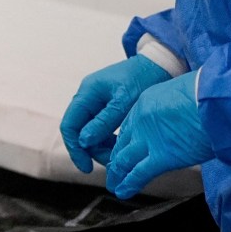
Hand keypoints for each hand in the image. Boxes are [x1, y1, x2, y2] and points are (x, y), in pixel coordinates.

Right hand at [59, 56, 172, 173]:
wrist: (161, 64)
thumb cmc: (144, 78)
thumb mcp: (125, 102)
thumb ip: (104, 121)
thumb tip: (84, 141)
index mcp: (87, 93)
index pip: (70, 125)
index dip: (75, 148)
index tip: (86, 167)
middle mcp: (87, 97)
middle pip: (79, 131)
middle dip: (91, 149)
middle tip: (111, 162)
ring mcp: (96, 101)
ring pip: (89, 131)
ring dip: (100, 146)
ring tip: (119, 155)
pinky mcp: (107, 106)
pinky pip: (100, 127)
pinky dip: (108, 139)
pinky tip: (121, 145)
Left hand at [106, 74, 211, 197]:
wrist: (218, 99)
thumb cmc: (210, 92)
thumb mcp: (182, 92)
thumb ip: (175, 107)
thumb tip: (184, 117)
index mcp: (146, 102)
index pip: (129, 126)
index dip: (125, 140)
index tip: (122, 149)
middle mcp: (142, 121)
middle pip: (123, 143)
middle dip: (116, 158)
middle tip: (113, 169)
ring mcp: (150, 140)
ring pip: (125, 160)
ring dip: (118, 174)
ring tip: (114, 184)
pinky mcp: (163, 157)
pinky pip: (139, 173)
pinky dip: (129, 184)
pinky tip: (123, 191)